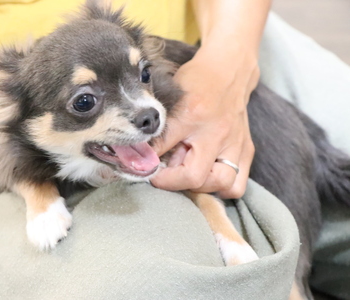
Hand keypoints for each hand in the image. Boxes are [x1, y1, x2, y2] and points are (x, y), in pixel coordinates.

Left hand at [150, 42, 257, 198]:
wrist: (230, 70)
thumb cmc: (197, 82)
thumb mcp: (171, 99)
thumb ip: (158, 128)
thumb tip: (142, 155)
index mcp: (191, 115)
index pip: (163, 149)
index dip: (149, 165)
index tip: (145, 169)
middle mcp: (216, 132)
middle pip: (195, 177)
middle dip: (173, 183)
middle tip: (164, 176)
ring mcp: (235, 143)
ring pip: (221, 184)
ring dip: (200, 188)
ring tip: (188, 175)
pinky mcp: (247, 150)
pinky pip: (237, 185)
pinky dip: (221, 188)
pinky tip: (207, 176)